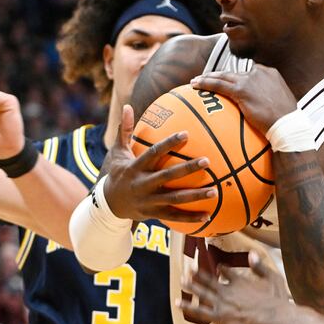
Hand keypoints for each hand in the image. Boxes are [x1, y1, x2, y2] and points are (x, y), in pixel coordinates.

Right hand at [100, 105, 213, 224]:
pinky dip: (190, 218)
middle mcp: (142, 184)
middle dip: (187, 169)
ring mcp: (148, 201)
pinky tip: (208, 215)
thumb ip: (124, 130)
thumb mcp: (118, 152)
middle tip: (207, 161)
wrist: (108, 204)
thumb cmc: (118, 172)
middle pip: (167, 176)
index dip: (169, 144)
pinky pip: (174, 217)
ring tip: (214, 191)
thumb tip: (127, 105)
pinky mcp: (154, 214)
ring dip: (195, 196)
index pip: (154, 153)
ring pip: (174, 199)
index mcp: (135, 167)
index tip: (186, 134)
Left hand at [179, 251, 290, 323]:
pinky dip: (187, 306)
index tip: (220, 267)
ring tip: (181, 279)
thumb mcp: (272, 278)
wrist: (272, 317)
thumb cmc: (275, 299)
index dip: (222, 269)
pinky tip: (177, 302)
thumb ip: (260, 267)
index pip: (227, 272)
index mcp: (239, 280)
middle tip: (189, 268)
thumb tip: (252, 254)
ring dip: (190, 285)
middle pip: (209, 280)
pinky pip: (199, 311)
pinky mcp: (218, 317)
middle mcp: (227, 290)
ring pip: (201, 293)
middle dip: (198, 274)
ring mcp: (221, 303)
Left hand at [190, 66, 297, 132]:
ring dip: (208, 77)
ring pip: (223, 76)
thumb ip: (270, 98)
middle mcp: (259, 72)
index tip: (228, 81)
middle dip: (219, 75)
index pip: (249, 72)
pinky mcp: (241, 90)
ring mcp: (249, 80)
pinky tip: (195, 85)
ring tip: (196, 81)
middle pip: (233, 72)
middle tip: (206, 78)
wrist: (287, 124)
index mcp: (269, 72)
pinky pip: (218, 85)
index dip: (236, 77)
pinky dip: (205, 83)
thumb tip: (264, 107)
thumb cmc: (286, 120)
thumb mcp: (281, 103)